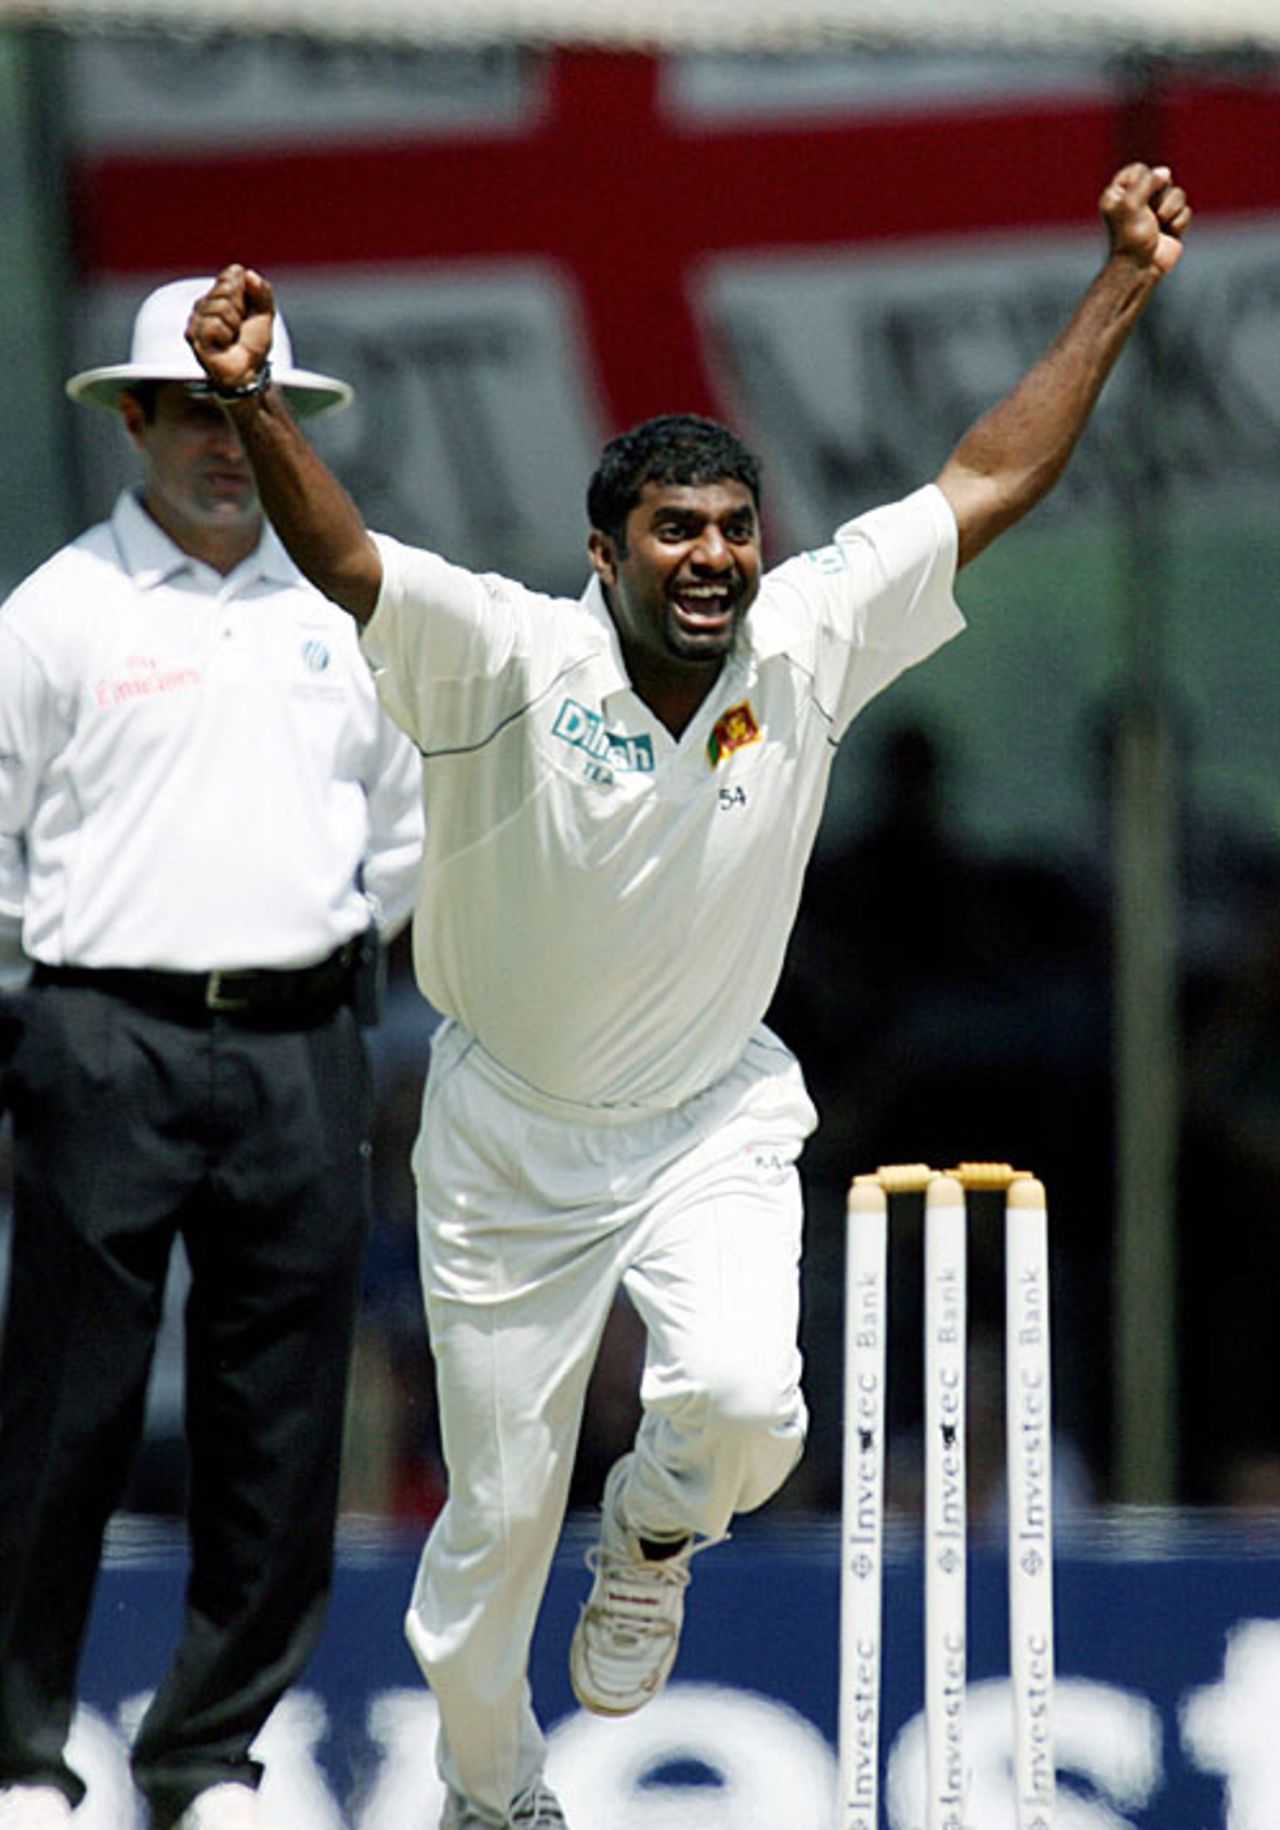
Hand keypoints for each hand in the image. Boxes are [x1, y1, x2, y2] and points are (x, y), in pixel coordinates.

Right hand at [185, 264, 275, 392]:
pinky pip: (213, 323)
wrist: (250, 371)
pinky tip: (223, 344)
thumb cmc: (253, 344)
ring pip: (220, 306)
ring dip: (234, 325)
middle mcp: (205, 302)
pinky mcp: (193, 334)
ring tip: (231, 337)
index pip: (233, 273)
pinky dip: (225, 335)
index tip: (248, 311)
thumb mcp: (265, 314)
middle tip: (239, 326)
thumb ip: (263, 291)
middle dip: (241, 309)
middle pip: (226, 287)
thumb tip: (248, 274)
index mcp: (220, 293)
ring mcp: (196, 318)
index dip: (247, 292)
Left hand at [1100, 162, 1191, 278]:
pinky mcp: (1171, 224)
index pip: (1138, 170)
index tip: (1138, 197)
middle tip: (1149, 212)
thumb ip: (1147, 180)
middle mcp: (1137, 200)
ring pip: (1177, 193)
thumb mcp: (1131, 203)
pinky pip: (1185, 211)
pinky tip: (1168, 233)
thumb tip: (1164, 172)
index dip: (1144, 180)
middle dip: (1160, 195)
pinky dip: (1178, 222)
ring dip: (1170, 209)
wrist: (1141, 268)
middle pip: (1161, 179)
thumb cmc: (1131, 237)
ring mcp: (1156, 212)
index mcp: (1119, 194)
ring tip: (1160, 224)